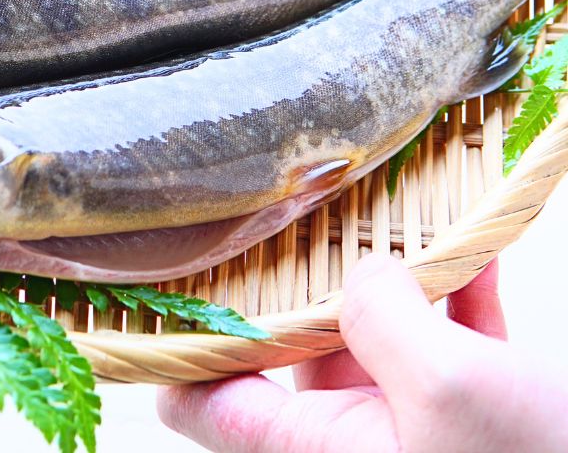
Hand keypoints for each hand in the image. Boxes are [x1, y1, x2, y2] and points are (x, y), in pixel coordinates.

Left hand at [157, 254, 567, 451]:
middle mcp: (359, 443)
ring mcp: (416, 432)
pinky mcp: (474, 421)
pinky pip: (445, 346)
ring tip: (385, 222)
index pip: (209, 406)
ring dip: (386, 284)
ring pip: (375, 342)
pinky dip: (453, 299)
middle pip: (293, 353)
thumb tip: (365, 275)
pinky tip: (469, 254)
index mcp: (327, 451)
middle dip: (299, 285)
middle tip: (290, 215)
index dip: (179, 349)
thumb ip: (384, 318)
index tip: (169, 280)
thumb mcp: (452, 385)